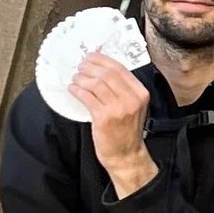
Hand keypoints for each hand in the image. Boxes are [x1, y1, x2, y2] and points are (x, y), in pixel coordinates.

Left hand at [71, 43, 154, 186]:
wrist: (126, 155)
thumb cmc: (126, 131)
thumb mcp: (132, 105)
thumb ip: (121, 87)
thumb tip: (101, 65)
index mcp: (140, 93)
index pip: (119, 68)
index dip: (102, 59)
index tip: (90, 57)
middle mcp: (131, 99)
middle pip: (107, 73)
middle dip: (90, 67)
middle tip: (80, 67)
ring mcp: (118, 108)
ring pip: (96, 83)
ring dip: (82, 78)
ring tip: (75, 79)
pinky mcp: (104, 118)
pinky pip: (87, 97)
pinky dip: (78, 90)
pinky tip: (73, 89)